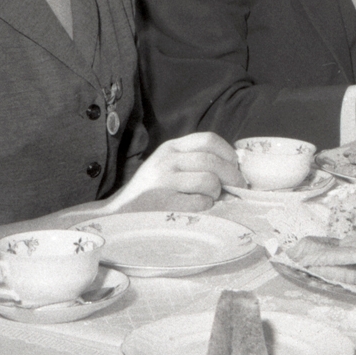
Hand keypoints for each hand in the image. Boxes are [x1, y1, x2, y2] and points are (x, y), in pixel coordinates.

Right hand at [106, 132, 243, 213]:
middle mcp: (167, 160)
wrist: (117, 215)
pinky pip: (199, 201)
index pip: (208, 139)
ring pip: (209, 180)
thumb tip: (234, 167)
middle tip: (238, 186)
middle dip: (232, 175)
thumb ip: (193, 161)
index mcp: (170, 148)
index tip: (235, 165)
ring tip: (211, 198)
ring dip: (217, 192)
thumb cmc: (150, 192)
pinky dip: (206, 205)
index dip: (228, 152)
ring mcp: (164, 181)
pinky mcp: (163, 202)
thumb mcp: (167, 166)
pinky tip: (198, 207)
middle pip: (213, 161)